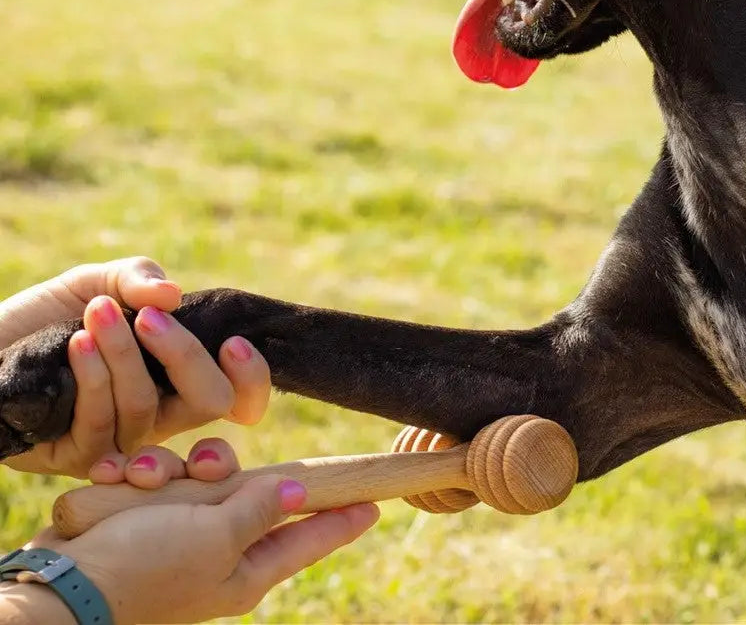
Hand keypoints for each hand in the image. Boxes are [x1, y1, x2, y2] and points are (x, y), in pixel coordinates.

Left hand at [1, 258, 270, 476]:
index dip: (252, 381)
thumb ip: (138, 279)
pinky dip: (93, 375)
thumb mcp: (98, 283)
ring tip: (96, 311)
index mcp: (178, 381)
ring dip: (122, 352)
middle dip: (185, 356)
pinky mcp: (77, 459)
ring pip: (146, 407)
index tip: (234, 343)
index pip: (239, 399)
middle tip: (152, 318)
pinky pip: (100, 421)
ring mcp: (121, 443)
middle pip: (208, 404)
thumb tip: (173, 295)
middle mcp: (159, 418)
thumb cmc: (46, 318)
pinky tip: (77, 342)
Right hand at [28, 440, 378, 624]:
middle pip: (248, 490)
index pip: (308, 539)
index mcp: (245, 570)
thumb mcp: (214, 536)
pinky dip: (133, 479)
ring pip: (197, 476)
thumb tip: (302, 493)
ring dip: (168, 471)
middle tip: (202, 471)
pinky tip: (114, 482)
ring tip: (140, 481)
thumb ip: (260, 509)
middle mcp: (217, 552)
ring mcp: (178, 536)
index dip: (341, 518)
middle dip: (220, 470)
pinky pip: (155, 480)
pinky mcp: (142, 521)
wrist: (58, 587)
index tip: (374, 503)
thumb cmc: (143, 567)